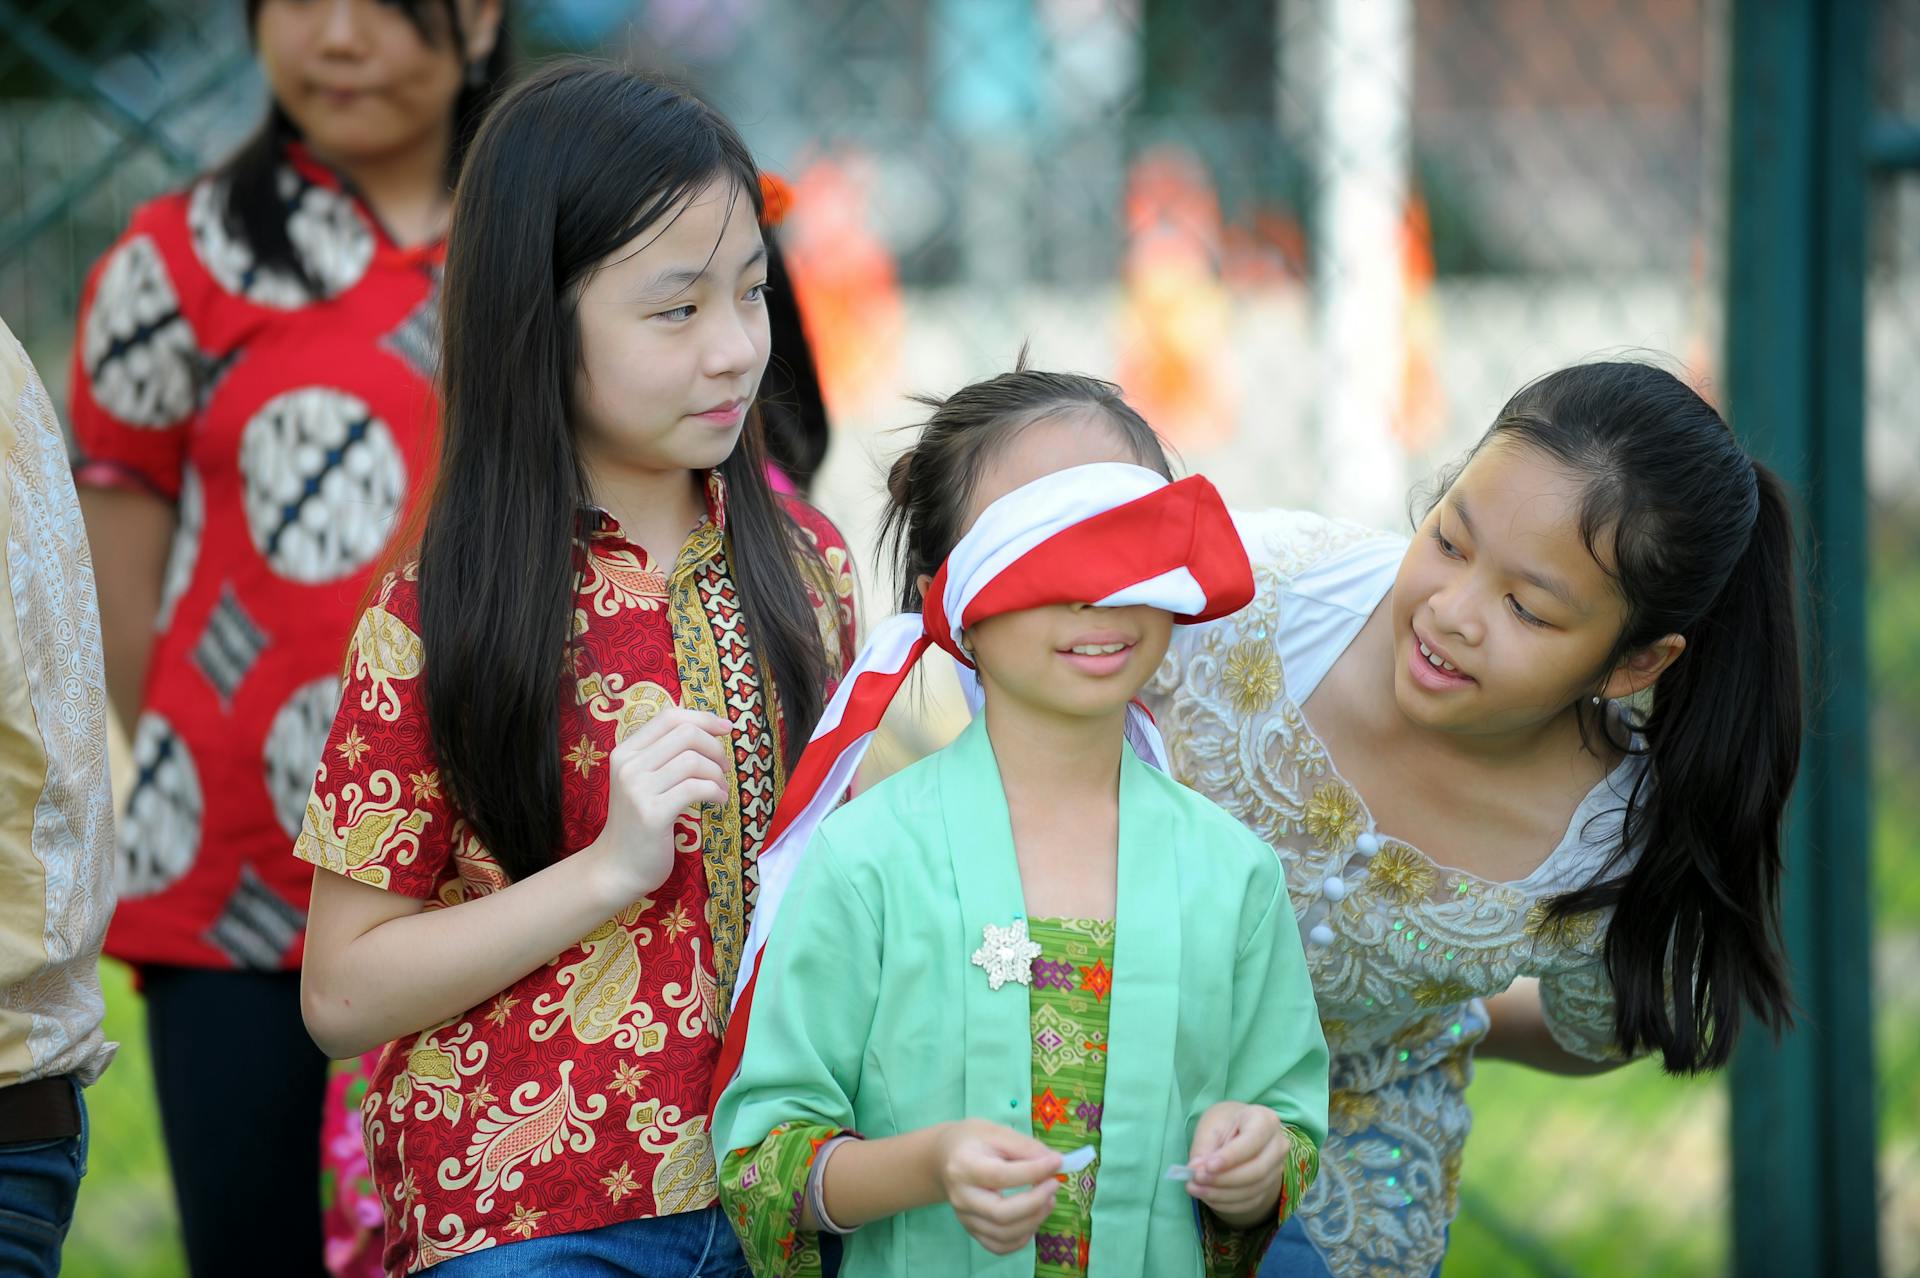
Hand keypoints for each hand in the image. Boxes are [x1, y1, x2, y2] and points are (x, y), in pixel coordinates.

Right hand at [587, 708, 731, 902]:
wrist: (618, 866)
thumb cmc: (639, 821)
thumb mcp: (644, 781)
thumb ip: (664, 755)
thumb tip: (707, 727)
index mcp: (625, 751)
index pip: (669, 717)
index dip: (703, 718)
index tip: (726, 728)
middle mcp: (628, 765)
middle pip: (686, 734)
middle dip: (715, 747)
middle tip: (724, 767)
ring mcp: (638, 789)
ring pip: (693, 761)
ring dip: (717, 773)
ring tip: (720, 788)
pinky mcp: (652, 814)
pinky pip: (695, 788)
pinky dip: (715, 791)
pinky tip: (718, 801)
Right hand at [933, 1119, 1061, 1254]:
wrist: (945, 1158)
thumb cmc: (973, 1141)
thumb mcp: (997, 1132)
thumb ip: (1025, 1147)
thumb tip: (1054, 1163)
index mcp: (964, 1166)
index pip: (1000, 1176)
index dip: (1033, 1172)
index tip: (1057, 1162)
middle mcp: (961, 1197)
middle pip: (1001, 1213)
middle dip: (1035, 1202)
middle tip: (1054, 1184)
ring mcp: (965, 1218)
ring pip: (1003, 1234)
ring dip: (1034, 1220)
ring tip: (1049, 1200)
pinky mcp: (972, 1230)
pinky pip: (999, 1246)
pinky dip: (1022, 1238)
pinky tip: (1033, 1218)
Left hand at [1186, 1101, 1286, 1226]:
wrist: (1238, 1132)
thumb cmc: (1224, 1124)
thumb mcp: (1211, 1125)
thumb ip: (1203, 1147)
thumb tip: (1197, 1170)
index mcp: (1265, 1120)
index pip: (1252, 1141)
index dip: (1231, 1157)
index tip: (1207, 1166)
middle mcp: (1278, 1145)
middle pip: (1257, 1170)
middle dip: (1224, 1179)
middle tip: (1196, 1178)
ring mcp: (1276, 1168)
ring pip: (1253, 1190)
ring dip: (1221, 1194)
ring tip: (1194, 1188)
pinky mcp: (1269, 1186)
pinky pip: (1250, 1202)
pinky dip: (1226, 1203)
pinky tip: (1207, 1196)